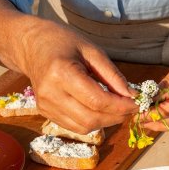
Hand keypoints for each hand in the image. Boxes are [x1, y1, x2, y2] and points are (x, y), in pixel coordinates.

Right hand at [19, 19, 137, 132]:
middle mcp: (50, 93)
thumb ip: (112, 74)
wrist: (31, 46)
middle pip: (91, 119)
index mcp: (61, 73)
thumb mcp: (92, 50)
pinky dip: (92, 122)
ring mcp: (45, 106)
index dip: (120, 106)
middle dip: (116, 116)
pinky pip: (75, 126)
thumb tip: (131, 95)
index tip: (137, 103)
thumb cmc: (63, 42)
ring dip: (106, 122)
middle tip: (130, 107)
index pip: (97, 100)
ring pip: (84, 127)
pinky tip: (100, 110)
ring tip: (117, 109)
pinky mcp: (45, 113)